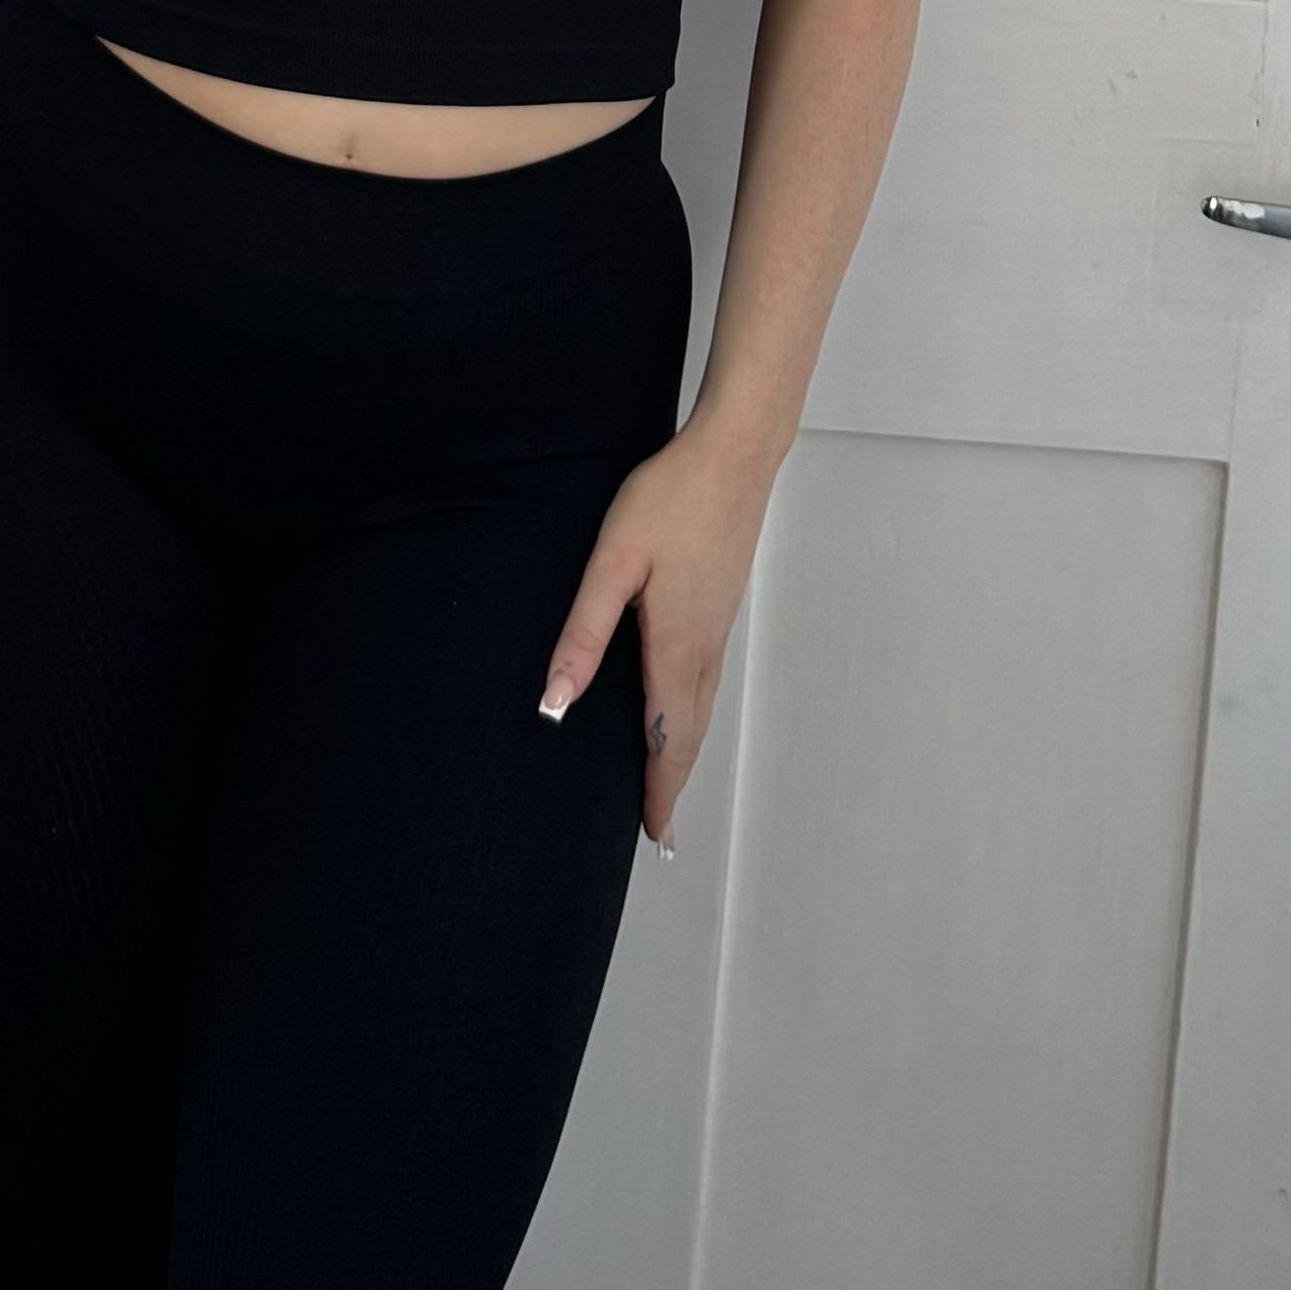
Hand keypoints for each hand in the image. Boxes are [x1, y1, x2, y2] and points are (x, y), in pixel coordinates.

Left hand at [539, 419, 780, 847]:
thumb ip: (584, 632)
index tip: (654, 835)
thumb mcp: (613, 562)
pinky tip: (681, 709)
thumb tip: (556, 701)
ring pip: (702, 707)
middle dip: (674, 783)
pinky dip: (694, 714)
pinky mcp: (720, 604)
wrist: (734, 454)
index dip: (659, 789)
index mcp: (676, 644)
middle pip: (691, 733)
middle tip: (661, 829)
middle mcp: (705, 645)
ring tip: (667, 782)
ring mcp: (718, 625)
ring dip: (686, 751)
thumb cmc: (671, 498)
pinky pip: (707, 680)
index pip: (667, 737)